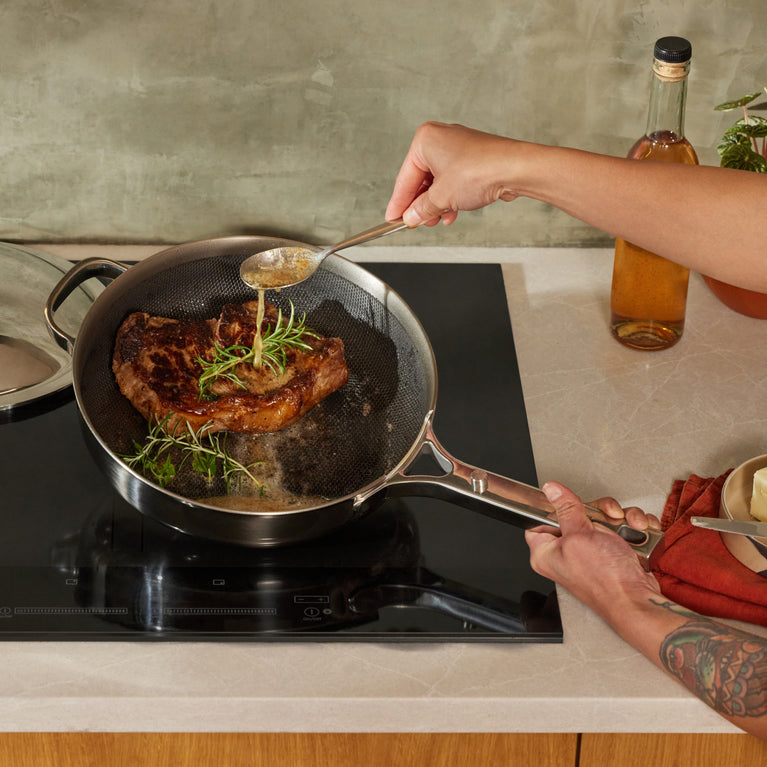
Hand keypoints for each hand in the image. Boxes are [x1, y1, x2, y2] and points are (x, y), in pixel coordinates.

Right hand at [385, 122, 522, 226]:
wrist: (514, 169)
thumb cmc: (480, 170)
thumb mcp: (441, 197)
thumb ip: (421, 209)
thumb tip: (411, 216)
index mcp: (425, 140)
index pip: (404, 178)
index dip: (398, 203)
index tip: (393, 218)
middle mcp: (440, 139)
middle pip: (421, 180)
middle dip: (421, 205)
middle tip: (417, 222)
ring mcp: (458, 148)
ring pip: (438, 183)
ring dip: (436, 205)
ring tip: (437, 220)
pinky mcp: (471, 158)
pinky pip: (453, 181)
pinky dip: (450, 198)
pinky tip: (452, 213)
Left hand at [525, 482, 660, 622]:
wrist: (637, 601)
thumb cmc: (606, 580)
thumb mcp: (580, 535)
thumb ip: (566, 509)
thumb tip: (552, 490)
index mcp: (546, 552)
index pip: (539, 521)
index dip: (554, 510)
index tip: (570, 503)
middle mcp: (565, 553)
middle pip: (575, 514)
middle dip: (599, 512)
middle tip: (608, 518)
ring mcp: (589, 553)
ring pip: (601, 519)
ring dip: (621, 519)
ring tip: (629, 528)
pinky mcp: (610, 554)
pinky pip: (619, 529)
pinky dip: (631, 528)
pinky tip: (638, 532)